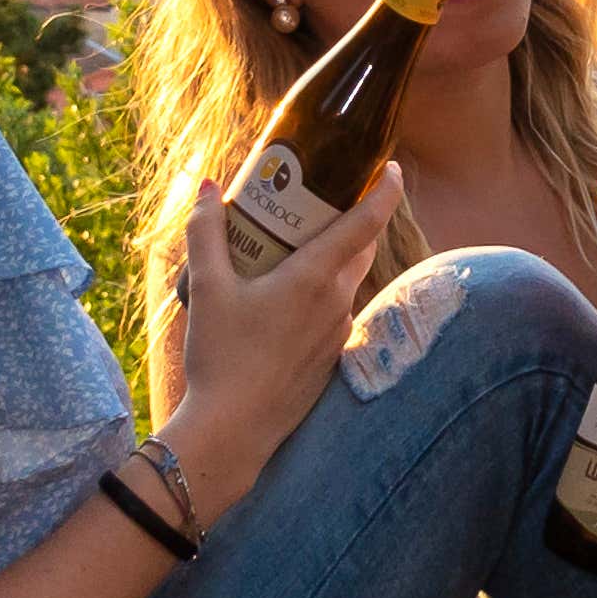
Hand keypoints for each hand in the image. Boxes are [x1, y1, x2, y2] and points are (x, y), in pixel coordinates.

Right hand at [156, 158, 401, 509]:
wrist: (233, 429)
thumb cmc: (221, 356)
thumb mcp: (205, 288)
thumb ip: (205, 233)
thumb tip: (206, 186)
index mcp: (315, 277)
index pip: (367, 222)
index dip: (385, 190)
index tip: (391, 167)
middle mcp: (337, 302)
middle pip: (358, 248)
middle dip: (349, 219)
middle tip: (321, 199)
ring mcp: (338, 332)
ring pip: (345, 281)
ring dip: (329, 259)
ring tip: (291, 247)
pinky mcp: (331, 357)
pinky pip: (334, 311)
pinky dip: (320, 292)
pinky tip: (284, 298)